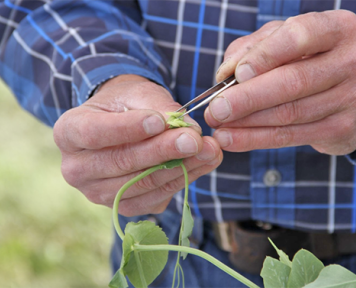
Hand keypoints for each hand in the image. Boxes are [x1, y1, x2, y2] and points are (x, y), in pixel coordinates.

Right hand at [54, 75, 221, 215]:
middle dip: (163, 151)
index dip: (128, 129)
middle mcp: (76, 169)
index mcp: (68, 132)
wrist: (122, 124)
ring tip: (210, 150)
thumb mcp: (137, 94)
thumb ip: (159, 108)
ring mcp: (98, 193)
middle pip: (121, 163)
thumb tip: (189, 131)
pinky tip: (202, 164)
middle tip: (195, 139)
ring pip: (142, 183)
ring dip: (180, 168)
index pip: (94, 133)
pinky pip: (154, 197)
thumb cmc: (125, 105)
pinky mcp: (123, 206)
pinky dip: (181, 180)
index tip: (160, 122)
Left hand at [205, 10, 355, 154]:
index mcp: (337, 29)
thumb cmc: (311, 61)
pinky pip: (292, 136)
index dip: (264, 56)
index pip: (299, 36)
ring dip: (247, 123)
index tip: (235, 74)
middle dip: (248, 98)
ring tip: (218, 127)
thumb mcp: (285, 42)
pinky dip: (257, 140)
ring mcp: (353, 98)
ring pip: (290, 113)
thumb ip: (253, 49)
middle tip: (216, 109)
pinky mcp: (344, 129)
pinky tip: (232, 140)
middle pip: (293, 81)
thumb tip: (225, 75)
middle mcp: (353, 61)